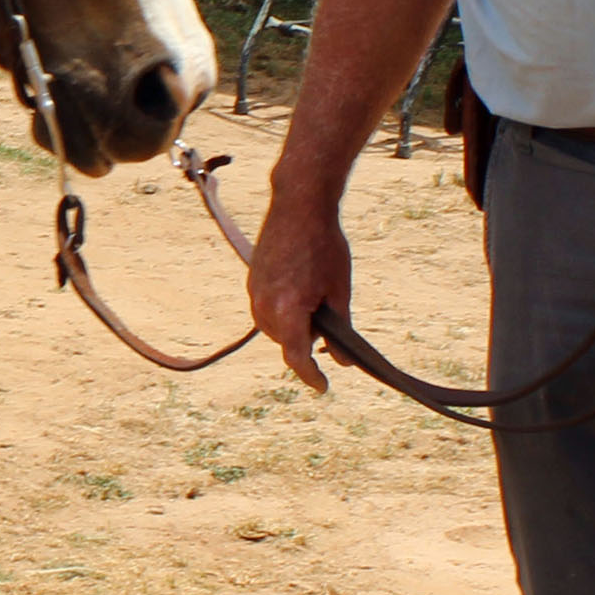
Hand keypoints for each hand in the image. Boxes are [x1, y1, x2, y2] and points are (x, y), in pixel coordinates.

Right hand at [248, 187, 353, 394]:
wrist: (299, 207)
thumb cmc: (324, 245)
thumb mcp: (339, 290)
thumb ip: (340, 329)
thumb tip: (342, 361)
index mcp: (287, 310)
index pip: (296, 357)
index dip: (310, 376)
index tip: (323, 387)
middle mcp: (264, 306)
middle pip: (286, 342)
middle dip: (306, 340)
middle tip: (328, 319)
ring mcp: (254, 292)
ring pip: (274, 327)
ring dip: (293, 325)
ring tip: (314, 299)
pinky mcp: (252, 281)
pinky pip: (266, 309)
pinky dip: (283, 309)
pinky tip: (300, 288)